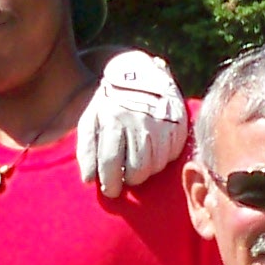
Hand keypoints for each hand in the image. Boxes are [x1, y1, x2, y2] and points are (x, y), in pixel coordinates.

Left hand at [77, 50, 187, 191]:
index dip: (110, 183)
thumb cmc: (110, 104)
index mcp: (113, 120)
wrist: (138, 73)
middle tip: (126, 178)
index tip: (110, 191)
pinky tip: (153, 150)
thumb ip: (86, 150)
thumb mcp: (90, 120)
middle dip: (131, 180)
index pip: (111, 163)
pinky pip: (172, 155)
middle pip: (138, 169)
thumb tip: (89, 180)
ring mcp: (161, 122)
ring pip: (157, 166)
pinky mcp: (178, 123)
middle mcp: (139, 121)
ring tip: (138, 162)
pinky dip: (162, 158)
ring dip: (146, 170)